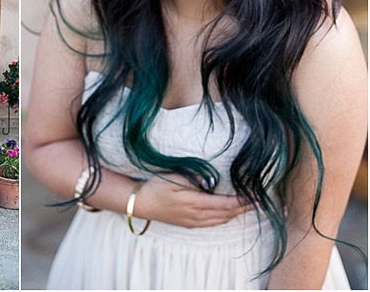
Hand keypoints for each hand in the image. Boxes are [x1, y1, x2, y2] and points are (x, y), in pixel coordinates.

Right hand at [134, 174, 254, 227]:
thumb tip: (212, 180)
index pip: (225, 204)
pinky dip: (225, 217)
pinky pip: (214, 223)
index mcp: (194, 203)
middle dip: (244, 208)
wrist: (141, 203)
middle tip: (259, 202)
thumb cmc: (156, 187)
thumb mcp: (174, 177)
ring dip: (236, 214)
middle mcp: (197, 216)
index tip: (255, 196)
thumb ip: (194, 177)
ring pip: (222, 220)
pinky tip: (230, 212)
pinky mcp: (190, 224)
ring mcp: (194, 222)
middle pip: (227, 214)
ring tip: (248, 206)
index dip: (242, 201)